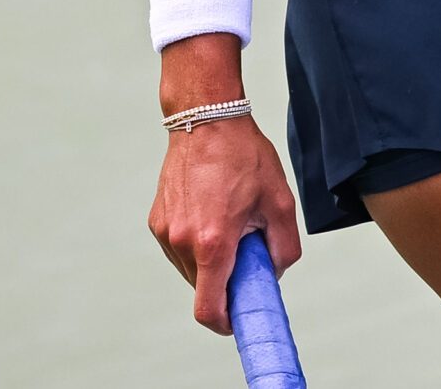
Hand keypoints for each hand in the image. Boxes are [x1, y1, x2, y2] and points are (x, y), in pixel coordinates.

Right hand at [147, 115, 302, 333]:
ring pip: (190, 270)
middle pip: (203, 290)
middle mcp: (182, 241)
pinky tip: (211, 213)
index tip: (240, 316)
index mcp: (213, 242)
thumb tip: (273, 274)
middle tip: (246, 255)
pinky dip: (196, 245)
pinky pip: (178, 249)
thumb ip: (284, 250)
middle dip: (226, 283)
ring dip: (210, 263)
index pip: (209, 310)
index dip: (226, 323)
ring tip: (228, 224)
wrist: (206, 117)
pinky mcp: (157, 219)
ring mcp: (165, 230)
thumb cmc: (244, 156)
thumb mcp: (281, 203)